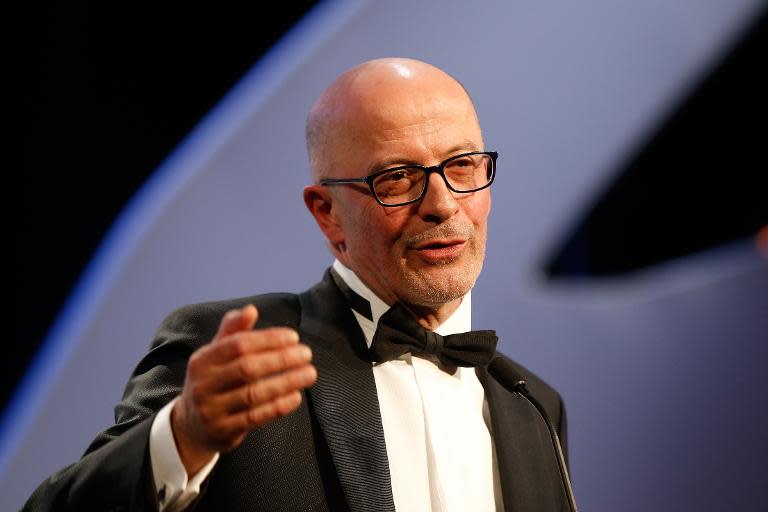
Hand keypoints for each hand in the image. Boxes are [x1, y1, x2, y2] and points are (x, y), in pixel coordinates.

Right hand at [171, 304, 316, 474]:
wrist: (191, 427)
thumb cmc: (213, 381)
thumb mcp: (215, 354)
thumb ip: (233, 331)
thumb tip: (251, 309)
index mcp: (202, 360)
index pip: (238, 345)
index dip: (268, 339)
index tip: (294, 338)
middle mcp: (203, 384)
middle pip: (248, 368)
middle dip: (281, 360)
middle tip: (307, 354)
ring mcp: (211, 410)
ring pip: (254, 394)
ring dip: (286, 382)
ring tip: (309, 373)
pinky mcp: (223, 431)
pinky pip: (256, 417)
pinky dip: (279, 406)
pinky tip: (296, 396)